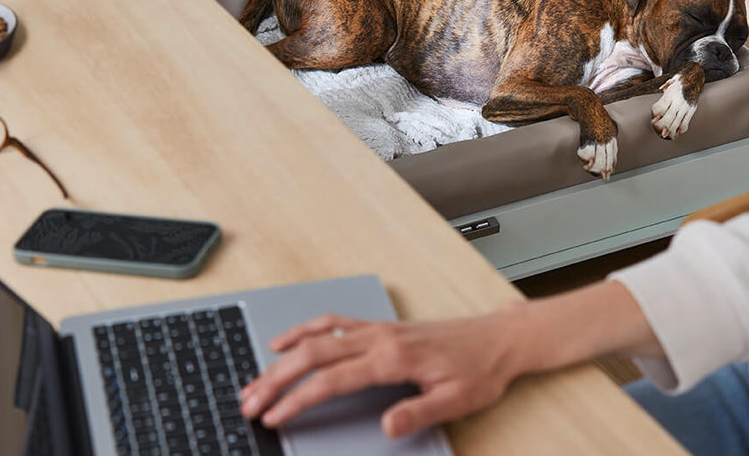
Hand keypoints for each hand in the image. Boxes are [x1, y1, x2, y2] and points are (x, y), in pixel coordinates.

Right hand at [238, 306, 528, 437]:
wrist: (500, 339)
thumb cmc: (480, 370)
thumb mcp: (457, 401)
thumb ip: (419, 412)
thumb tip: (388, 425)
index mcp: (393, 359)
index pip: (331, 381)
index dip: (297, 400)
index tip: (273, 417)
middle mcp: (380, 338)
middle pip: (313, 356)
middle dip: (275, 381)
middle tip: (248, 403)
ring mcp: (379, 329)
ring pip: (317, 338)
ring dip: (283, 358)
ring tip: (255, 380)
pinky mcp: (382, 327)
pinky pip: (334, 323)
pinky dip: (305, 330)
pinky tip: (286, 341)